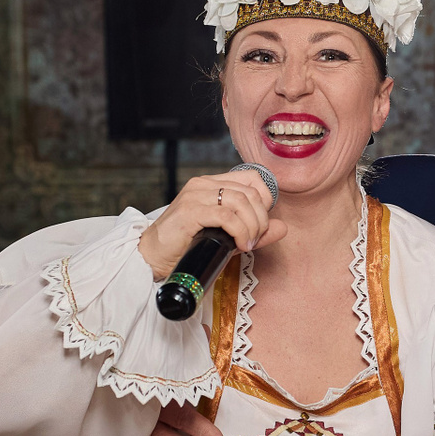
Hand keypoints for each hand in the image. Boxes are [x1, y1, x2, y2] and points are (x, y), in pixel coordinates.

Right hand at [137, 168, 284, 277]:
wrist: (152, 258)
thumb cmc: (188, 247)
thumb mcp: (228, 237)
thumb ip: (254, 231)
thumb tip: (282, 227)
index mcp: (212, 184)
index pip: (253, 177)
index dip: (266, 198)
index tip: (263, 223)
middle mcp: (203, 184)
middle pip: (250, 191)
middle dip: (261, 218)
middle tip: (255, 239)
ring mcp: (195, 195)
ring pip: (241, 201)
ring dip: (252, 226)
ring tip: (247, 244)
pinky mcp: (190, 211)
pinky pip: (227, 216)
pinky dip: (240, 232)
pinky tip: (239, 245)